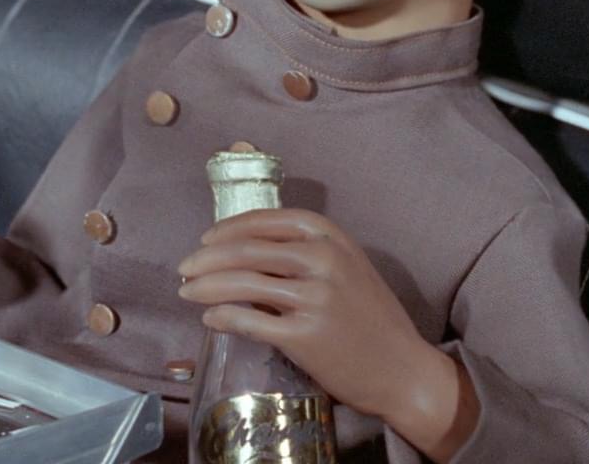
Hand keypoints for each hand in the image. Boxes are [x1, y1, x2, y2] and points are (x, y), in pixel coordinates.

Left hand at [176, 208, 477, 461]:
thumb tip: (243, 250)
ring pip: (243, 283)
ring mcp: (315, 297)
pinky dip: (223, 318)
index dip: (231, 226)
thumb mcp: (347, 269)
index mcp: (332, 237)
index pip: (269, 219)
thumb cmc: (372, 319)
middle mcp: (323, 260)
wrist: (403, 370)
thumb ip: (305, 254)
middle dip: (208, 257)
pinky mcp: (305, 335)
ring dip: (206, 286)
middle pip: (248, 249)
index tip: (208, 237)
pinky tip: (210, 319)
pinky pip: (250, 321)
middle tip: (185, 267)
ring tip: (187, 292)